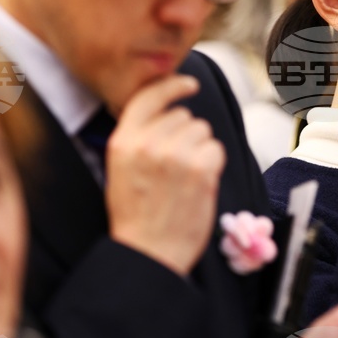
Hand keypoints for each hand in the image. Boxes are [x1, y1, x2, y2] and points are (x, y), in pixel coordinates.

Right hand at [106, 75, 225, 275]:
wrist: (148, 253)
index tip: (189, 84)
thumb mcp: (120, 169)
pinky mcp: (201, 169)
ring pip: (202, 131)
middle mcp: (147, 143)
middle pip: (183, 116)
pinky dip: (213, 164)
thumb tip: (168, 112)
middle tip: (176, 167)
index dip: (172, 85)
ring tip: (185, 178)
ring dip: (200, 149)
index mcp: (123, 141)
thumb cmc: (136, 215)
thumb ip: (138, 137)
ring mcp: (175, 155)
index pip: (149, 96)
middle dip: (185, 135)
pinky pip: (216, 149)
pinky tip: (198, 184)